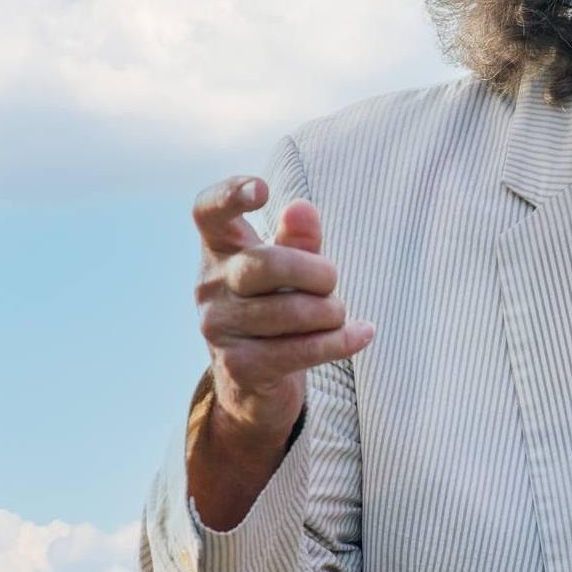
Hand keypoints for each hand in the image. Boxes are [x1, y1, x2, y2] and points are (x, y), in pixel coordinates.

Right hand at [193, 176, 373, 454]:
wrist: (256, 381)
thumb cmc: (279, 305)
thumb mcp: (293, 268)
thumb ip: (300, 239)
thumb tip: (302, 209)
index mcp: (221, 250)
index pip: (208, 212)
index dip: (229, 194)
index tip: (263, 189)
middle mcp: (210, 286)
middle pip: (266, 264)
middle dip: (317, 273)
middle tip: (332, 281)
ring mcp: (218, 328)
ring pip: (292, 311)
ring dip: (332, 312)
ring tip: (336, 314)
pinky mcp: (239, 366)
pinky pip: (302, 349)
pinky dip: (342, 341)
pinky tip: (364, 333)